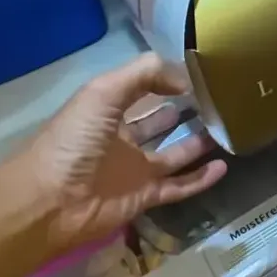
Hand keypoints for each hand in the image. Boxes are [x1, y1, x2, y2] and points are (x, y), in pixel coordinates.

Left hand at [5, 53, 227, 250]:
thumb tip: (184, 79)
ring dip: (196, 143)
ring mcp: (133, 170)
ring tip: (225, 129)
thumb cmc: (73, 141)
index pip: (139, 89)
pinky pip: (179, 186)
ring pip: (172, 154)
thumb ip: (143, 75)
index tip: (196, 74)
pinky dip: (200, 179)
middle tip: (215, 101)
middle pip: (157, 121)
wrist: (51, 202)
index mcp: (105, 110)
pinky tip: (223, 167)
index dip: (163, 79)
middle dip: (181, 110)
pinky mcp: (144, 197)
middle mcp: (120, 138)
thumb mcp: (103, 92)